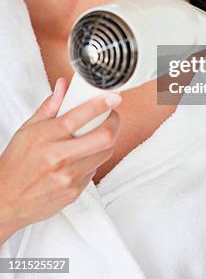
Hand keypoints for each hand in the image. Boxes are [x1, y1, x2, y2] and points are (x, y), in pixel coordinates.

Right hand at [0, 78, 121, 239]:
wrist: (5, 200)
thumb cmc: (16, 163)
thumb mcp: (28, 129)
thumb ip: (50, 106)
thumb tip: (63, 85)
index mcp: (46, 137)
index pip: (79, 116)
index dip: (101, 105)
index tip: (113, 98)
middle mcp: (59, 158)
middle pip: (104, 138)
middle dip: (114, 123)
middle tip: (111, 116)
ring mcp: (68, 177)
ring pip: (105, 153)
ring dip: (107, 141)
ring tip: (99, 134)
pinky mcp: (74, 192)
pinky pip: (95, 170)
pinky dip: (95, 159)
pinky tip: (84, 155)